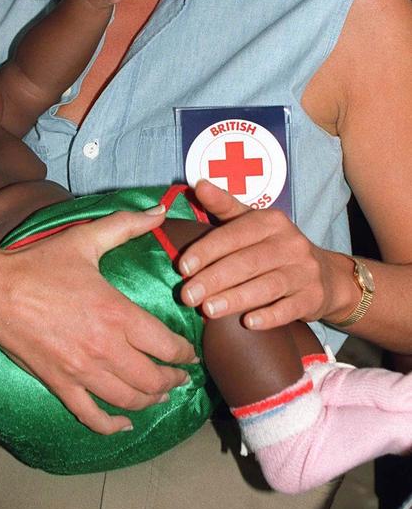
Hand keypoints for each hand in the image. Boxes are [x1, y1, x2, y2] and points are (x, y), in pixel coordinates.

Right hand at [0, 207, 194, 433]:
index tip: (191, 355)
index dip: (184, 354)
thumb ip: (127, 225)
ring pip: (129, 400)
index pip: (166, 345)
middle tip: (181, 377)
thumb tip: (159, 211)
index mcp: (116, 313)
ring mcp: (82, 371)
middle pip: (153, 379)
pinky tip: (124, 423)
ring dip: (152, 401)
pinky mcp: (60, 384)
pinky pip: (92, 416)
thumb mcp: (86, 239)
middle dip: (173, 380)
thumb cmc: (41, 264)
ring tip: (161, 396)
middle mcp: (105, 348)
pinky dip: (112, 425)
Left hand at [177, 180, 335, 328]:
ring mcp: (305, 270)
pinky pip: (290, 308)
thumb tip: (198, 184)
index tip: (182, 268)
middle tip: (187, 296)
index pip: (234, 234)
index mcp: (271, 221)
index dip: (206, 250)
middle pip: (247, 262)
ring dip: (235, 299)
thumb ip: (224, 206)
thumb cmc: (275, 247)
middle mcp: (291, 242)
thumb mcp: (252, 222)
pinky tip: (248, 324)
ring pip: (267, 286)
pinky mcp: (313, 297)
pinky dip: (269, 316)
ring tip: (208, 310)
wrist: (326, 275)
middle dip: (214, 279)